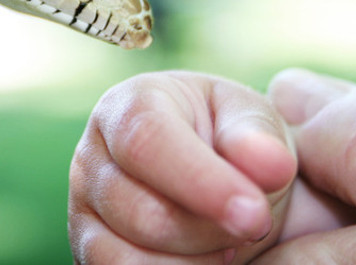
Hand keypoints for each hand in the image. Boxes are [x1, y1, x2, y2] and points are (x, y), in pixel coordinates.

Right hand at [68, 71, 296, 263]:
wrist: (214, 166)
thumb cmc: (229, 136)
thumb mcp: (250, 120)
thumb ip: (257, 136)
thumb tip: (272, 164)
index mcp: (128, 106)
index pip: (146, 142)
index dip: (201, 182)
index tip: (254, 214)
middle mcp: (92, 155)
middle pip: (143, 213)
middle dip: (211, 230)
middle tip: (256, 223)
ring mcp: (84, 207)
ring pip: (129, 258)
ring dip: (196, 261)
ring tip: (228, 239)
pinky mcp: (90, 249)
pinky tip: (206, 260)